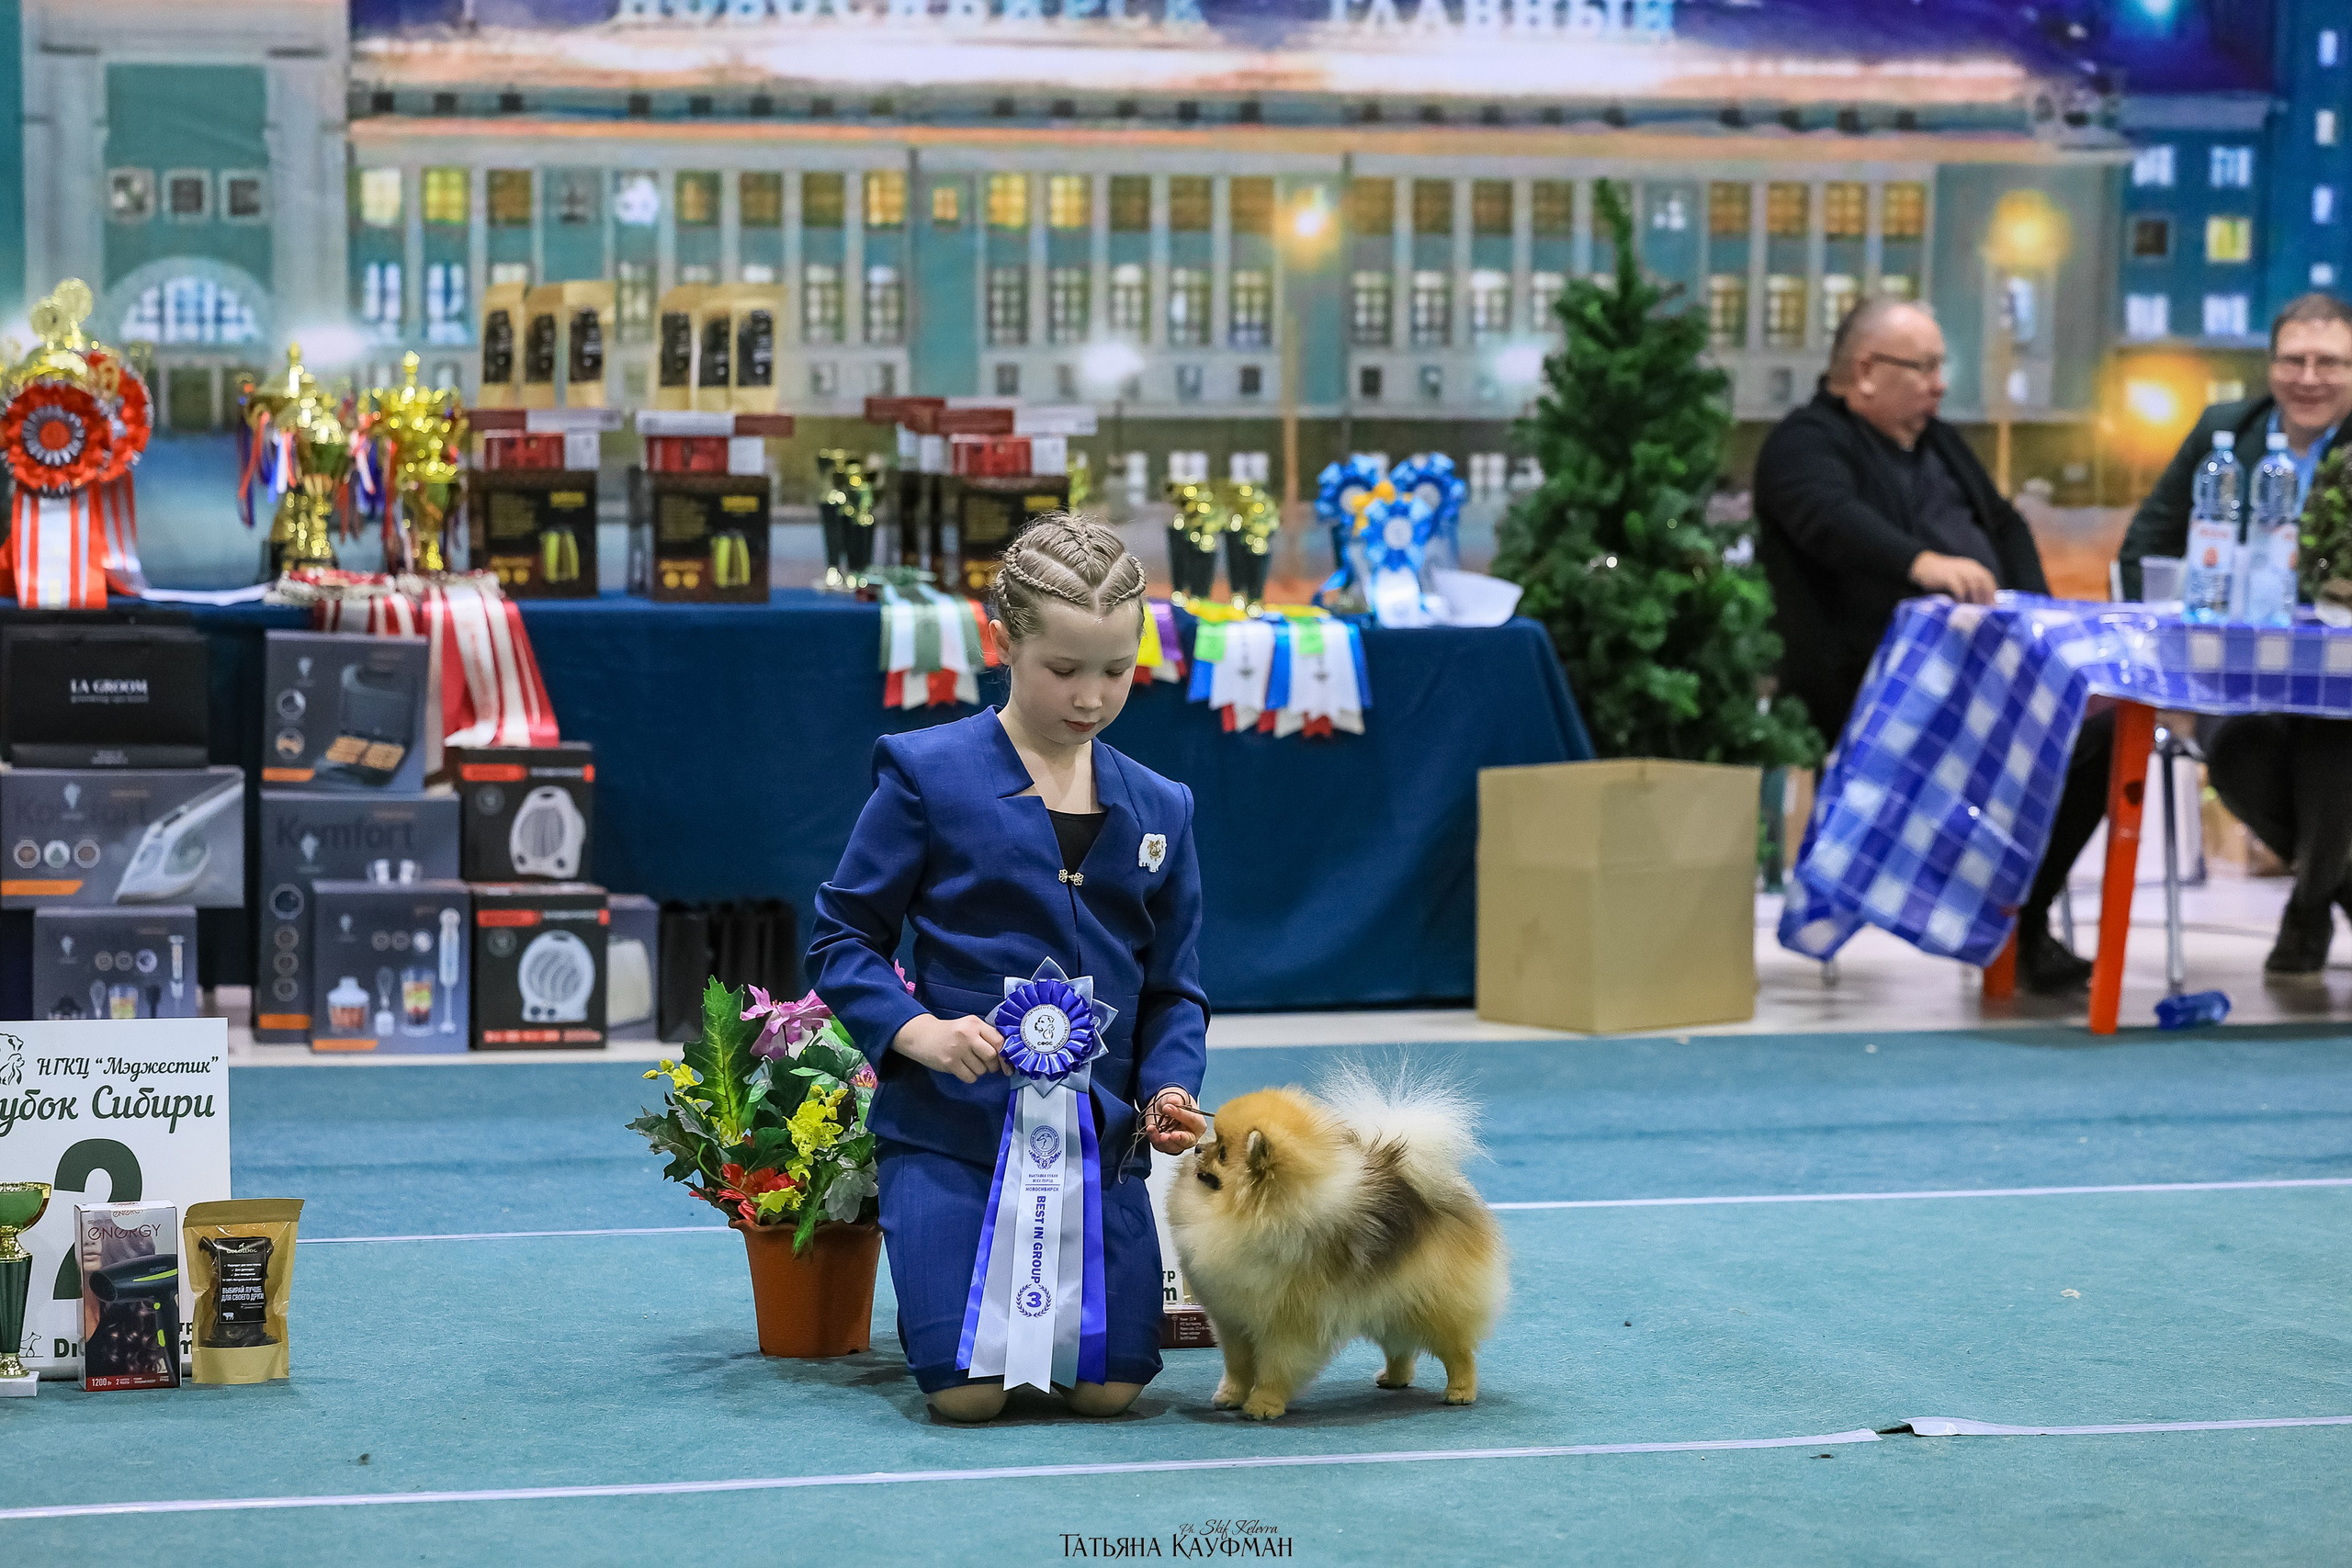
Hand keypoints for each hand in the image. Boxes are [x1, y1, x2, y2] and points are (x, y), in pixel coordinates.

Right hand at [890, 1013, 1006, 1083]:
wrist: (922, 1035)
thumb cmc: (949, 1032)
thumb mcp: (968, 1026)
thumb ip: (985, 1035)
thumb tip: (1005, 1054)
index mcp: (975, 1023)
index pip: (999, 1040)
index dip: (1005, 1054)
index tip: (1007, 1063)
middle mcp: (967, 1034)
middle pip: (992, 1056)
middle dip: (993, 1065)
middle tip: (988, 1066)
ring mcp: (958, 1049)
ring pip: (981, 1069)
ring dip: (979, 1071)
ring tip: (970, 1064)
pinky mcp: (949, 1062)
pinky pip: (970, 1077)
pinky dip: (970, 1077)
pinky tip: (963, 1069)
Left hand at [1144, 1089, 1206, 1153]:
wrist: (1165, 1106)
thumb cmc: (1177, 1102)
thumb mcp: (1176, 1095)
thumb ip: (1175, 1098)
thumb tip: (1174, 1101)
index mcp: (1198, 1123)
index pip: (1193, 1121)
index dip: (1182, 1115)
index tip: (1168, 1107)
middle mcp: (1190, 1136)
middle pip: (1187, 1140)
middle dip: (1180, 1138)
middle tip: (1172, 1135)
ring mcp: (1177, 1143)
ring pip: (1173, 1146)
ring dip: (1165, 1141)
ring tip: (1160, 1135)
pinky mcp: (1164, 1145)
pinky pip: (1159, 1145)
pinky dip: (1154, 1138)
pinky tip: (1151, 1129)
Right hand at [1910, 551, 1998, 604]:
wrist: (1924, 566)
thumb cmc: (1943, 576)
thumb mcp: (1960, 577)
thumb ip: (1971, 586)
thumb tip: (1983, 603)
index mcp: (1973, 567)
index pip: (1988, 579)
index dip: (1991, 593)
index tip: (1992, 607)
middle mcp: (1968, 567)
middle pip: (1982, 583)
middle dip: (1984, 598)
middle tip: (1982, 612)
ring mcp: (1958, 571)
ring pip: (1973, 585)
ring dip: (1974, 599)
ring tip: (1971, 611)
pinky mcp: (1948, 576)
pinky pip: (1959, 588)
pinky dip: (1961, 598)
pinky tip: (1958, 605)